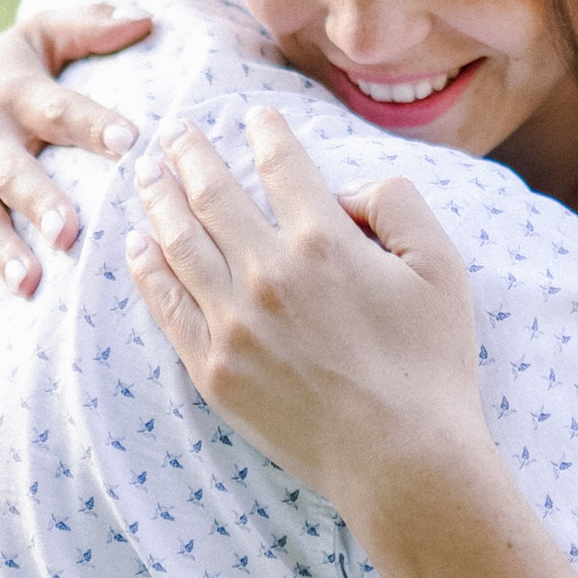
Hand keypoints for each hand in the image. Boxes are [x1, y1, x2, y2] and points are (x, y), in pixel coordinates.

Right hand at [0, 4, 149, 339]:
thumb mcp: (29, 40)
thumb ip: (87, 26)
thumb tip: (148, 15)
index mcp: (14, 97)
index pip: (57, 108)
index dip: (92, 122)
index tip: (130, 139)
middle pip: (13, 174)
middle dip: (40, 203)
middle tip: (71, 231)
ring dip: (2, 253)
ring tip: (30, 284)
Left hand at [123, 106, 489, 506]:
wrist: (403, 461)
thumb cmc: (432, 364)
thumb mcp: (442, 264)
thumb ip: (396, 202)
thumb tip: (343, 193)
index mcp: (323, 241)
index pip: (280, 165)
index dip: (263, 132)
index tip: (251, 116)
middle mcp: (267, 274)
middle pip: (213, 193)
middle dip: (189, 152)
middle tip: (173, 129)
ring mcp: (232, 325)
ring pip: (178, 243)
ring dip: (157, 198)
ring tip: (144, 171)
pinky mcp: (213, 371)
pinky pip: (165, 306)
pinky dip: (146, 268)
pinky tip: (136, 245)